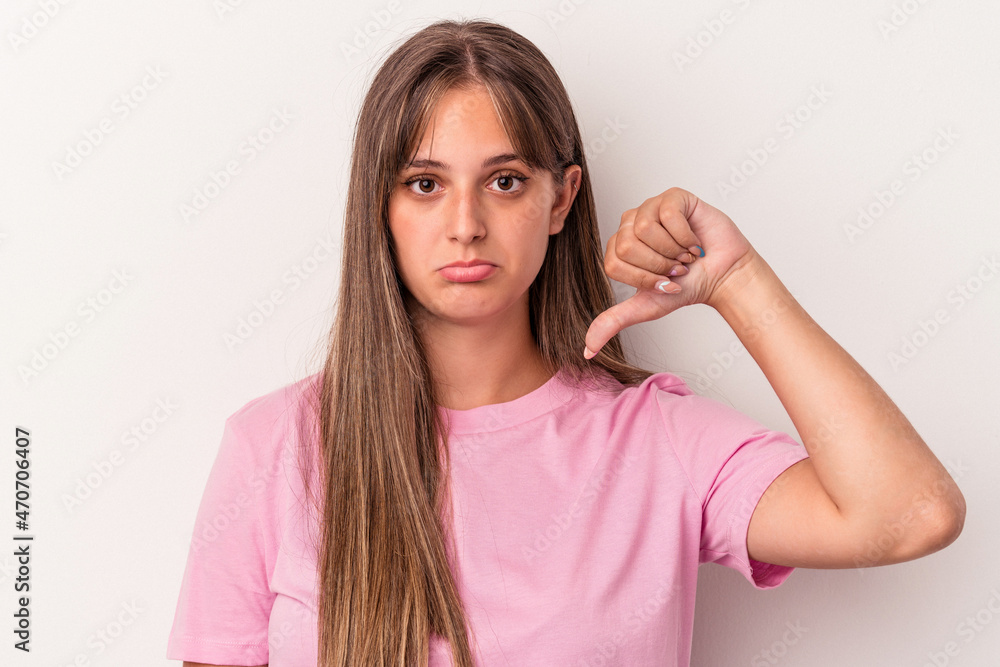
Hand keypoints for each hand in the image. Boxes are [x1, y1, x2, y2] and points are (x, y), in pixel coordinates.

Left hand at [584, 187, 758, 357]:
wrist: (724, 275)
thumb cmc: (686, 286)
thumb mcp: (646, 307)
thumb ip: (614, 321)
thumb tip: (587, 349)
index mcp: (618, 247)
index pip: (614, 264)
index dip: (643, 279)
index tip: (664, 283)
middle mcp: (630, 224)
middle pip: (628, 246)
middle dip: (659, 265)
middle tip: (676, 267)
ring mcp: (650, 206)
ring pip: (646, 228)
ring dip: (673, 250)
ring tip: (685, 254)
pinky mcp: (673, 196)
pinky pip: (668, 214)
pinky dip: (686, 236)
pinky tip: (694, 241)